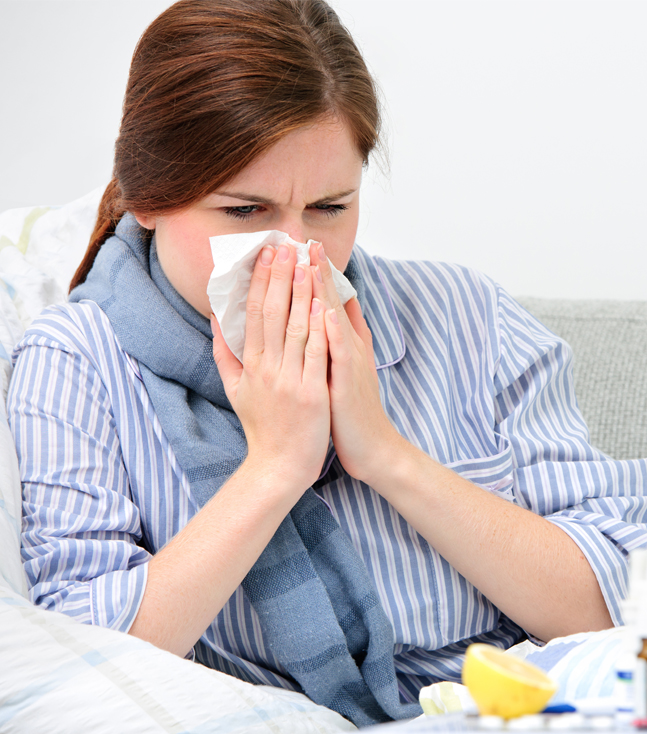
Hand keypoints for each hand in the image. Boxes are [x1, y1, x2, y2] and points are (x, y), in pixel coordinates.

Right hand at [212, 244, 330, 491]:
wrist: (279, 466)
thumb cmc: (261, 426)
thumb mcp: (234, 389)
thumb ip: (224, 353)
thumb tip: (216, 319)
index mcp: (250, 365)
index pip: (254, 314)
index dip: (261, 281)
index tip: (266, 254)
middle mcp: (268, 369)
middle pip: (274, 314)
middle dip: (280, 277)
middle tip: (286, 246)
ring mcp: (290, 380)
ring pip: (296, 328)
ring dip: (301, 293)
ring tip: (306, 263)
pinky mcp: (312, 393)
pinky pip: (316, 354)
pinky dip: (320, 328)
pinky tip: (323, 304)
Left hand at [309, 242, 402, 483]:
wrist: (374, 448)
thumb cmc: (352, 411)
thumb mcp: (347, 369)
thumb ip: (340, 340)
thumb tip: (335, 311)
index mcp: (344, 343)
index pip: (328, 301)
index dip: (316, 274)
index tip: (303, 245)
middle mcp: (350, 347)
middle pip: (331, 302)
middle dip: (317, 271)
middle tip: (305, 240)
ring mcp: (351, 363)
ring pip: (334, 320)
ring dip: (323, 291)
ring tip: (311, 263)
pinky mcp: (349, 383)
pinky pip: (341, 353)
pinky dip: (334, 330)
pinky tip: (327, 310)